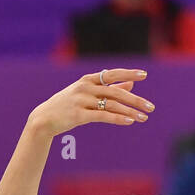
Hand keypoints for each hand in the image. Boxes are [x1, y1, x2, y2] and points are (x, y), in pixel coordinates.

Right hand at [26, 68, 153, 137]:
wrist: (44, 118)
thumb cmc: (67, 105)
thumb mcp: (86, 93)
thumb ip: (109, 87)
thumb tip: (131, 82)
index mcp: (88, 80)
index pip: (112, 74)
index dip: (128, 73)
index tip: (144, 74)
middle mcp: (85, 87)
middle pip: (115, 91)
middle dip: (135, 99)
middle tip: (150, 107)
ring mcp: (81, 101)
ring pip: (111, 104)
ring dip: (130, 111)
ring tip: (144, 118)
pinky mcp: (78, 115)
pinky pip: (102, 116)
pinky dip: (117, 118)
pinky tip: (129, 121)